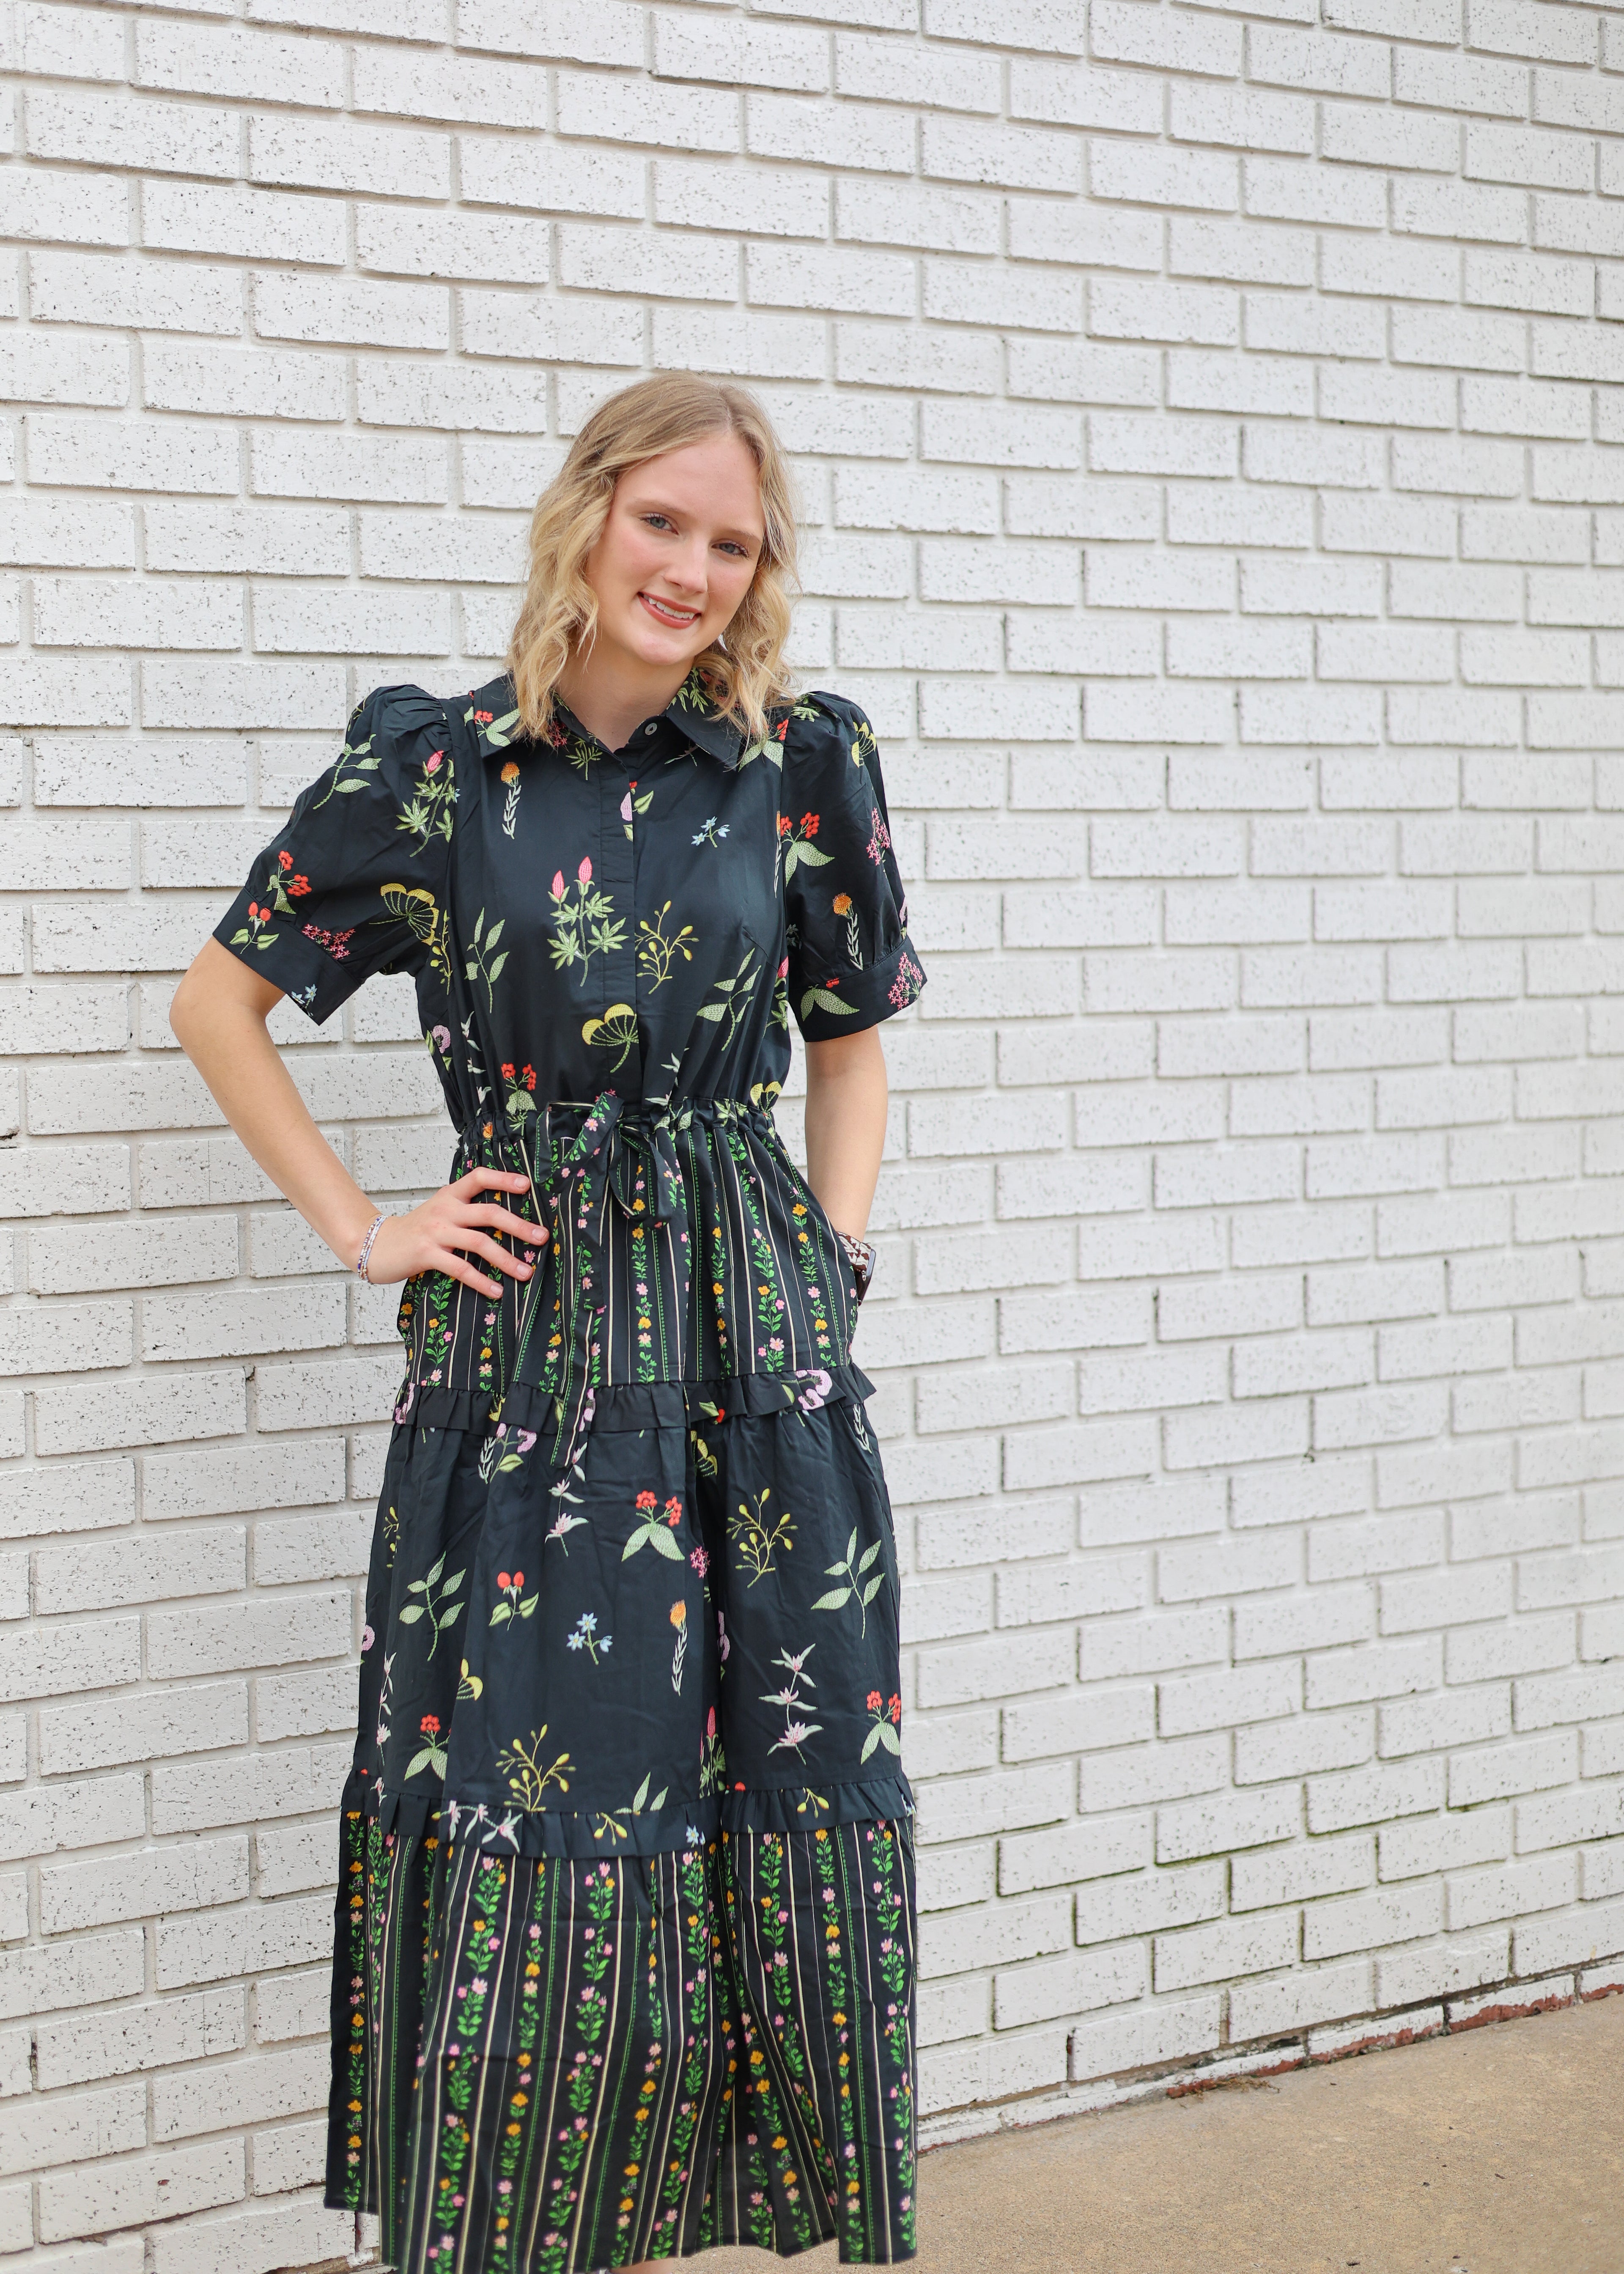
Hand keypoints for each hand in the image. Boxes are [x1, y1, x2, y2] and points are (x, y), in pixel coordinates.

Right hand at [361, 1168, 545, 1297]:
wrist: (376, 1245)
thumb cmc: (416, 1230)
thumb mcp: (440, 1211)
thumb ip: (465, 1208)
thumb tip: (505, 1217)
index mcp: (449, 1195)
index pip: (479, 1177)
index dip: (503, 1179)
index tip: (527, 1186)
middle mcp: (445, 1210)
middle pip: (488, 1212)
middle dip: (519, 1226)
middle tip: (542, 1238)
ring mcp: (435, 1232)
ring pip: (479, 1242)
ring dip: (506, 1259)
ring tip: (527, 1272)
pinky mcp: (427, 1255)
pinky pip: (461, 1268)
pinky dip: (481, 1281)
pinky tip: (497, 1291)